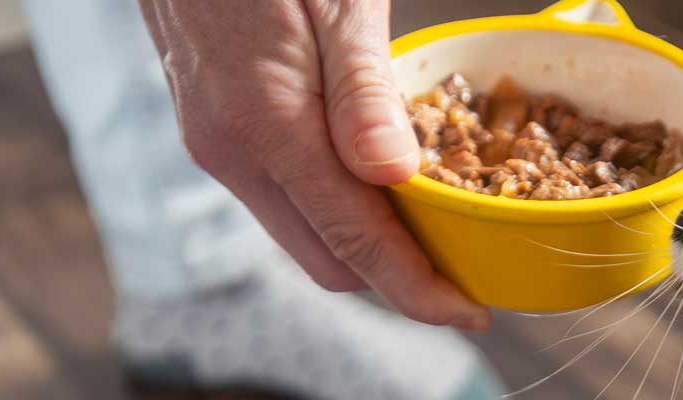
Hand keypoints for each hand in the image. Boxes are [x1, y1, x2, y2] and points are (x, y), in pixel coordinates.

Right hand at [137, 0, 488, 330]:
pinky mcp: (214, 133)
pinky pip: (284, 196)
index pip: (351, 240)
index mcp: (263, 123)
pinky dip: (335, 207)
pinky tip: (380, 180)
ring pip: (303, 233)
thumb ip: (361, 93)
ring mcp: (215, 145)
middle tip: (464, 263)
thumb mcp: (337, 2)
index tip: (468, 312)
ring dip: (366, 243)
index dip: (416, 288)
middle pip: (327, 259)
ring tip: (434, 226)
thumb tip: (394, 176)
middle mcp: (229, 150)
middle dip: (398, 276)